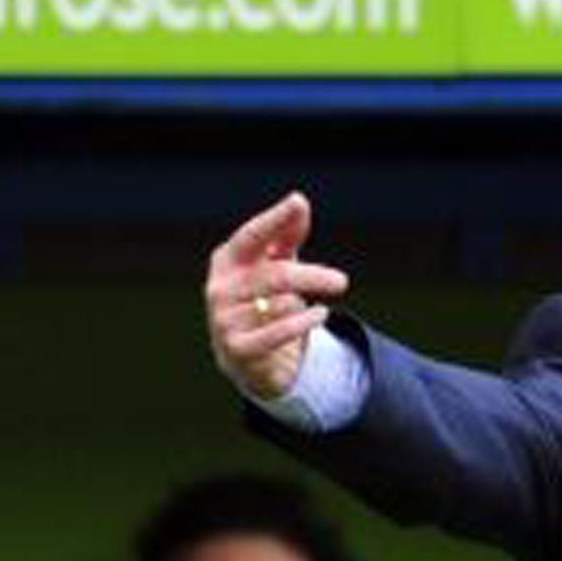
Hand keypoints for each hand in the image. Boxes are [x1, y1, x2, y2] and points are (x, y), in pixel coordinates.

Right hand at [204, 190, 349, 399]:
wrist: (249, 358)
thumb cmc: (264, 301)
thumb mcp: (275, 266)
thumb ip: (287, 237)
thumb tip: (299, 202)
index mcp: (227, 260)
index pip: (252, 236)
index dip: (275, 219)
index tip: (298, 203)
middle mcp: (220, 287)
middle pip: (277, 275)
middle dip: (313, 276)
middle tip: (341, 281)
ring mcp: (224, 319)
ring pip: (282, 305)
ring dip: (303, 306)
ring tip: (307, 309)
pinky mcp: (237, 349)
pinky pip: (279, 332)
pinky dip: (304, 323)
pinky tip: (320, 314)